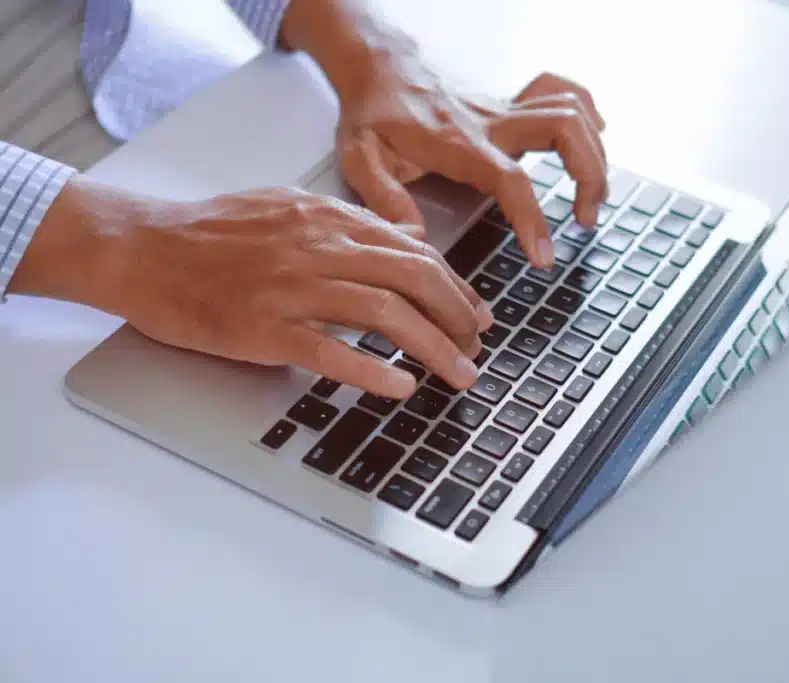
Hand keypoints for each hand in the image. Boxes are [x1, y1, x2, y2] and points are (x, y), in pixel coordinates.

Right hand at [9, 179, 490, 398]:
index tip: (476, 313)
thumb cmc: (212, 232)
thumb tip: (403, 240)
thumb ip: (348, 223)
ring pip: (385, 313)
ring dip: (433, 347)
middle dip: (458, 316)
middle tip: (478, 347)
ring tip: (460, 373)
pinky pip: (332, 350)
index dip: (455, 286)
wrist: (145, 248)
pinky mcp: (266, 327)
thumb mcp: (289, 206)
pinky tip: (401, 387)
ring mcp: (294, 288)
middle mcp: (319, 248)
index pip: (414, 252)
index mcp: (329, 219)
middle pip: (413, 279)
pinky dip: (373, 370)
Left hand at [336, 60, 609, 268]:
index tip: (544, 256)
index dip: (532, 218)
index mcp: (458, 143)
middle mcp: (490, 122)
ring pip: (570, 111)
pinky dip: (586, 113)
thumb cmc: (372, 113)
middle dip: (588, 175)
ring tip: (592, 196)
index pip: (509, 179)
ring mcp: (504, 110)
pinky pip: (562, 94)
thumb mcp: (359, 158)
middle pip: (562, 130)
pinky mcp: (511, 104)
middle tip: (584, 219)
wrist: (377, 67)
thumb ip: (383, 197)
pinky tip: (594, 140)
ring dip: (594, 152)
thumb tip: (414, 237)